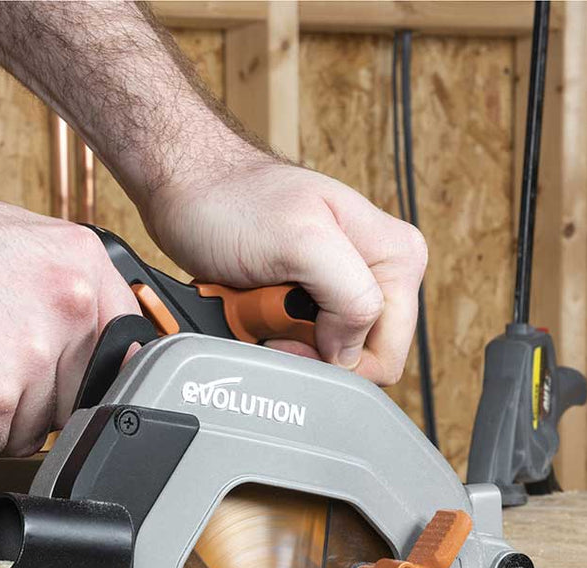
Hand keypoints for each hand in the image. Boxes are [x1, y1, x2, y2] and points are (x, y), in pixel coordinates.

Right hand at [0, 196, 139, 478]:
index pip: (123, 351)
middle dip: (27, 403)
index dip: (86, 378)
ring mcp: (32, 355)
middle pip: (73, 398)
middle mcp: (68, 306)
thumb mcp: (6, 242)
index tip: (65, 388)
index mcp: (81, 263)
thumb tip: (99, 334)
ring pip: (30, 433)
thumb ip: (60, 286)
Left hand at [141, 155, 427, 384]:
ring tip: (258, 303)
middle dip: (308, 349)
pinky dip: (267, 336)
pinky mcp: (310, 299)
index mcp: (397, 258)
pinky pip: (297, 346)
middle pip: (356, 360)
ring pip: (323, 357)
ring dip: (282, 342)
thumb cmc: (233, 201)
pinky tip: (252, 308)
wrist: (189, 188)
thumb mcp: (301, 240)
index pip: (388, 352)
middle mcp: (378, 275)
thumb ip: (351, 294)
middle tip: (271, 311)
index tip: (291, 329)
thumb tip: (352, 352)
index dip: (337, 358)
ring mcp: (343, 288)